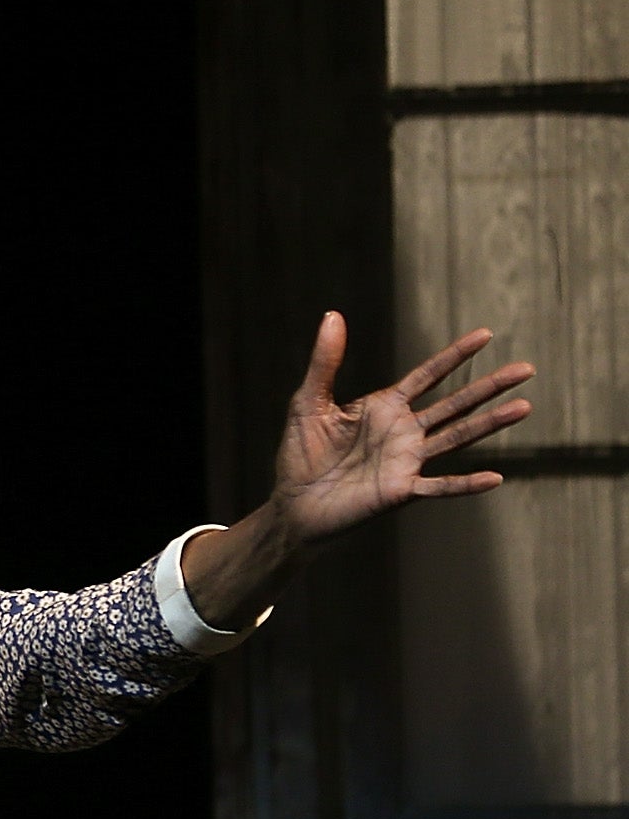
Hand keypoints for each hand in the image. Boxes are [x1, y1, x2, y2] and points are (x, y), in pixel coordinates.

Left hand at [270, 314, 531, 541]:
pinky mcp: (400, 491)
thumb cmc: (300, 454)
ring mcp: (406, 461)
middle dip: (490, 387)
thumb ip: (325, 362)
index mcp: (385, 407)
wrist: (292, 504)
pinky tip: (495, 478)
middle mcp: (404, 432)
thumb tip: (332, 314)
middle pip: (455, 404)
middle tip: (527, 369)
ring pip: (457, 438)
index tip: (486, 334)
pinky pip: (439, 486)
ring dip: (490, 424)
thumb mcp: (308, 401)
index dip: (455, 356)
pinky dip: (465, 484)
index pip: (428, 376)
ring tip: (524, 407)